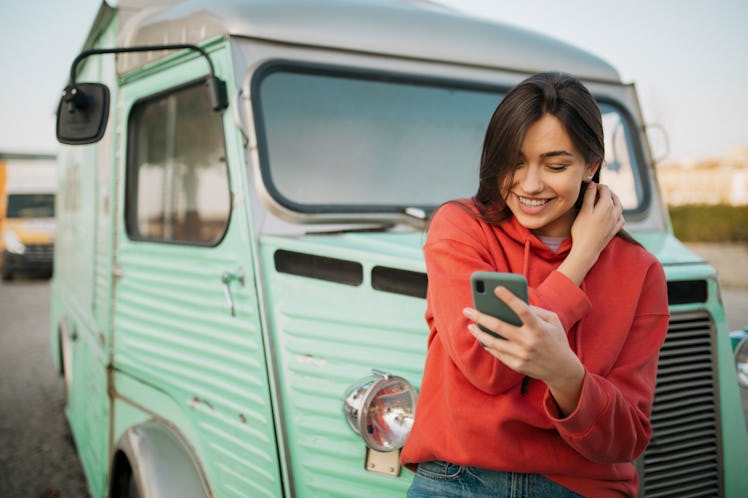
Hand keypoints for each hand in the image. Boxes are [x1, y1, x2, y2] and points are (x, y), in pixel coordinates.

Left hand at [464, 286, 584, 415]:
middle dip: (480, 317)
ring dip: (479, 332)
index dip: (509, 298)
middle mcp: (528, 341)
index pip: (522, 310)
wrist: (561, 369)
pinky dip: (488, 345)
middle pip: (499, 326)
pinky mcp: (516, 365)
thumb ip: (536, 310)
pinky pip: (497, 353)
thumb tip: (514, 302)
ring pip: (493, 342)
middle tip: (466, 310)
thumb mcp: (553, 321)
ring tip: (470, 325)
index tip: (496, 288)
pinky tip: (481, 337)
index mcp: (539, 328)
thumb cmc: (556, 339)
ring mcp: (521, 355)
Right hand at [559, 183, 623, 284]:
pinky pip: (621, 219)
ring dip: (614, 201)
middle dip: (607, 192)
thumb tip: (593, 184)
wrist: (587, 250)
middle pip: (613, 198)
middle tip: (597, 190)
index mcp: (606, 206)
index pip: (605, 190)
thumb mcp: (584, 211)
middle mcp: (614, 213)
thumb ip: (589, 196)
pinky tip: (614, 214)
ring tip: (607, 199)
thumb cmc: (582, 230)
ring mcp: (615, 222)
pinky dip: (619, 213)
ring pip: (619, 207)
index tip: (590, 186)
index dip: (598, 186)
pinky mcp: (614, 231)